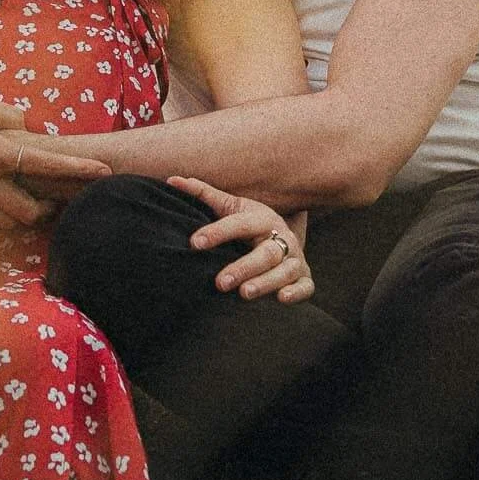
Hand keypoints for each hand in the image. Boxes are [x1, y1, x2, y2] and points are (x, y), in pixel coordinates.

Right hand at [0, 52, 108, 228]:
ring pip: (6, 223)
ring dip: (24, 216)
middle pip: (29, 210)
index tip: (105, 172)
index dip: (79, 169)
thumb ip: (4, 113)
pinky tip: (1, 205)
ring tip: (35, 204)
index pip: (46, 163)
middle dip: (49, 209)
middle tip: (60, 198)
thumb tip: (30, 126)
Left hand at [173, 175, 313, 303]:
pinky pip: (306, 286)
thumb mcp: (232, 208)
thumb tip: (172, 180)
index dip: (218, 232)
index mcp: (263, 219)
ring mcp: (295, 259)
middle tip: (220, 283)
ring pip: (285, 271)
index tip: (194, 243)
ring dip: (266, 282)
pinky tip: (282, 299)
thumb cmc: (251, 224)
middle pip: (266, 253)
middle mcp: (283, 239)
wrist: (283, 235)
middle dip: (243, 267)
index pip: (240, 225)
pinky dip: (297, 293)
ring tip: (244, 293)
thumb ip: (204, 195)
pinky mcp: (304, 278)